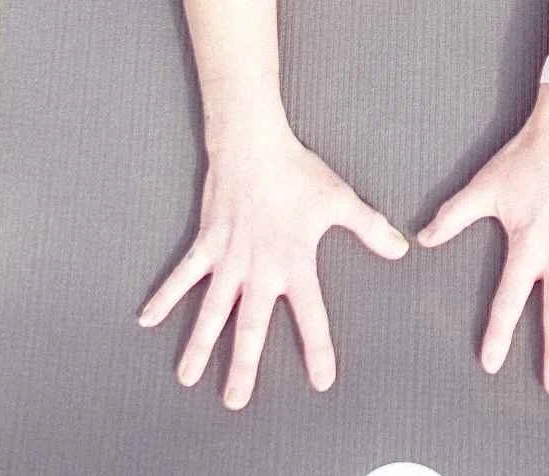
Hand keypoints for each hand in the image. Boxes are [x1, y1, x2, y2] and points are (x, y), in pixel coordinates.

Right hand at [137, 116, 408, 409]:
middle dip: (242, 367)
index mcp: (294, 263)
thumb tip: (402, 250)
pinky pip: (182, 274)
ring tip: (186, 378)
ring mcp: (228, 258)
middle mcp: (259, 269)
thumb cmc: (298, 171)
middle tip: (234, 403)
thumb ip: (370, 228)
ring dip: (199, 345)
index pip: (310, 316)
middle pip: (250, 328)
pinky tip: (147, 320)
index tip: (321, 381)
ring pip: (211, 311)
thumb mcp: (340, 200)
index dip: (317, 349)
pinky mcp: (207, 243)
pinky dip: (164, 296)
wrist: (253, 144)